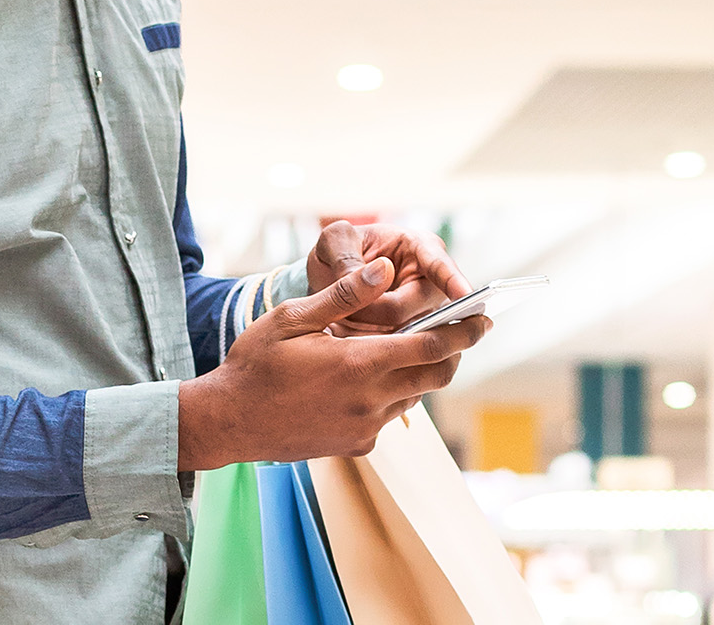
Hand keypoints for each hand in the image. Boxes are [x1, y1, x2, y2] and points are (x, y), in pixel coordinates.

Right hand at [177, 257, 489, 469]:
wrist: (229, 422)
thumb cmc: (256, 363)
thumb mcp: (293, 318)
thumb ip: (344, 295)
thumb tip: (384, 269)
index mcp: (359, 364)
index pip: (432, 345)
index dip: (464, 331)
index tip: (483, 318)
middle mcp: (370, 400)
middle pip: (436, 375)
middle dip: (454, 352)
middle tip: (461, 331)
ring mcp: (365, 427)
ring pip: (415, 396)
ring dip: (420, 371)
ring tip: (408, 347)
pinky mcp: (357, 445)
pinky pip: (389, 415)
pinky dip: (391, 394)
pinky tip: (367, 378)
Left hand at [307, 220, 470, 335]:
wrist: (329, 280)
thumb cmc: (339, 252)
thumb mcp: (334, 242)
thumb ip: (347, 256)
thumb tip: (381, 272)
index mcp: (420, 247)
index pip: (440, 265)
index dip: (453, 281)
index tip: (465, 296)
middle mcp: (432, 281)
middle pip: (418, 310)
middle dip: (379, 312)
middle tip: (345, 309)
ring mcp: (427, 313)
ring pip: (410, 334)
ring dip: (374, 333)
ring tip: (344, 322)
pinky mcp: (416, 338)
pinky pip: (404, 351)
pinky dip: (375, 348)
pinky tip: (353, 342)